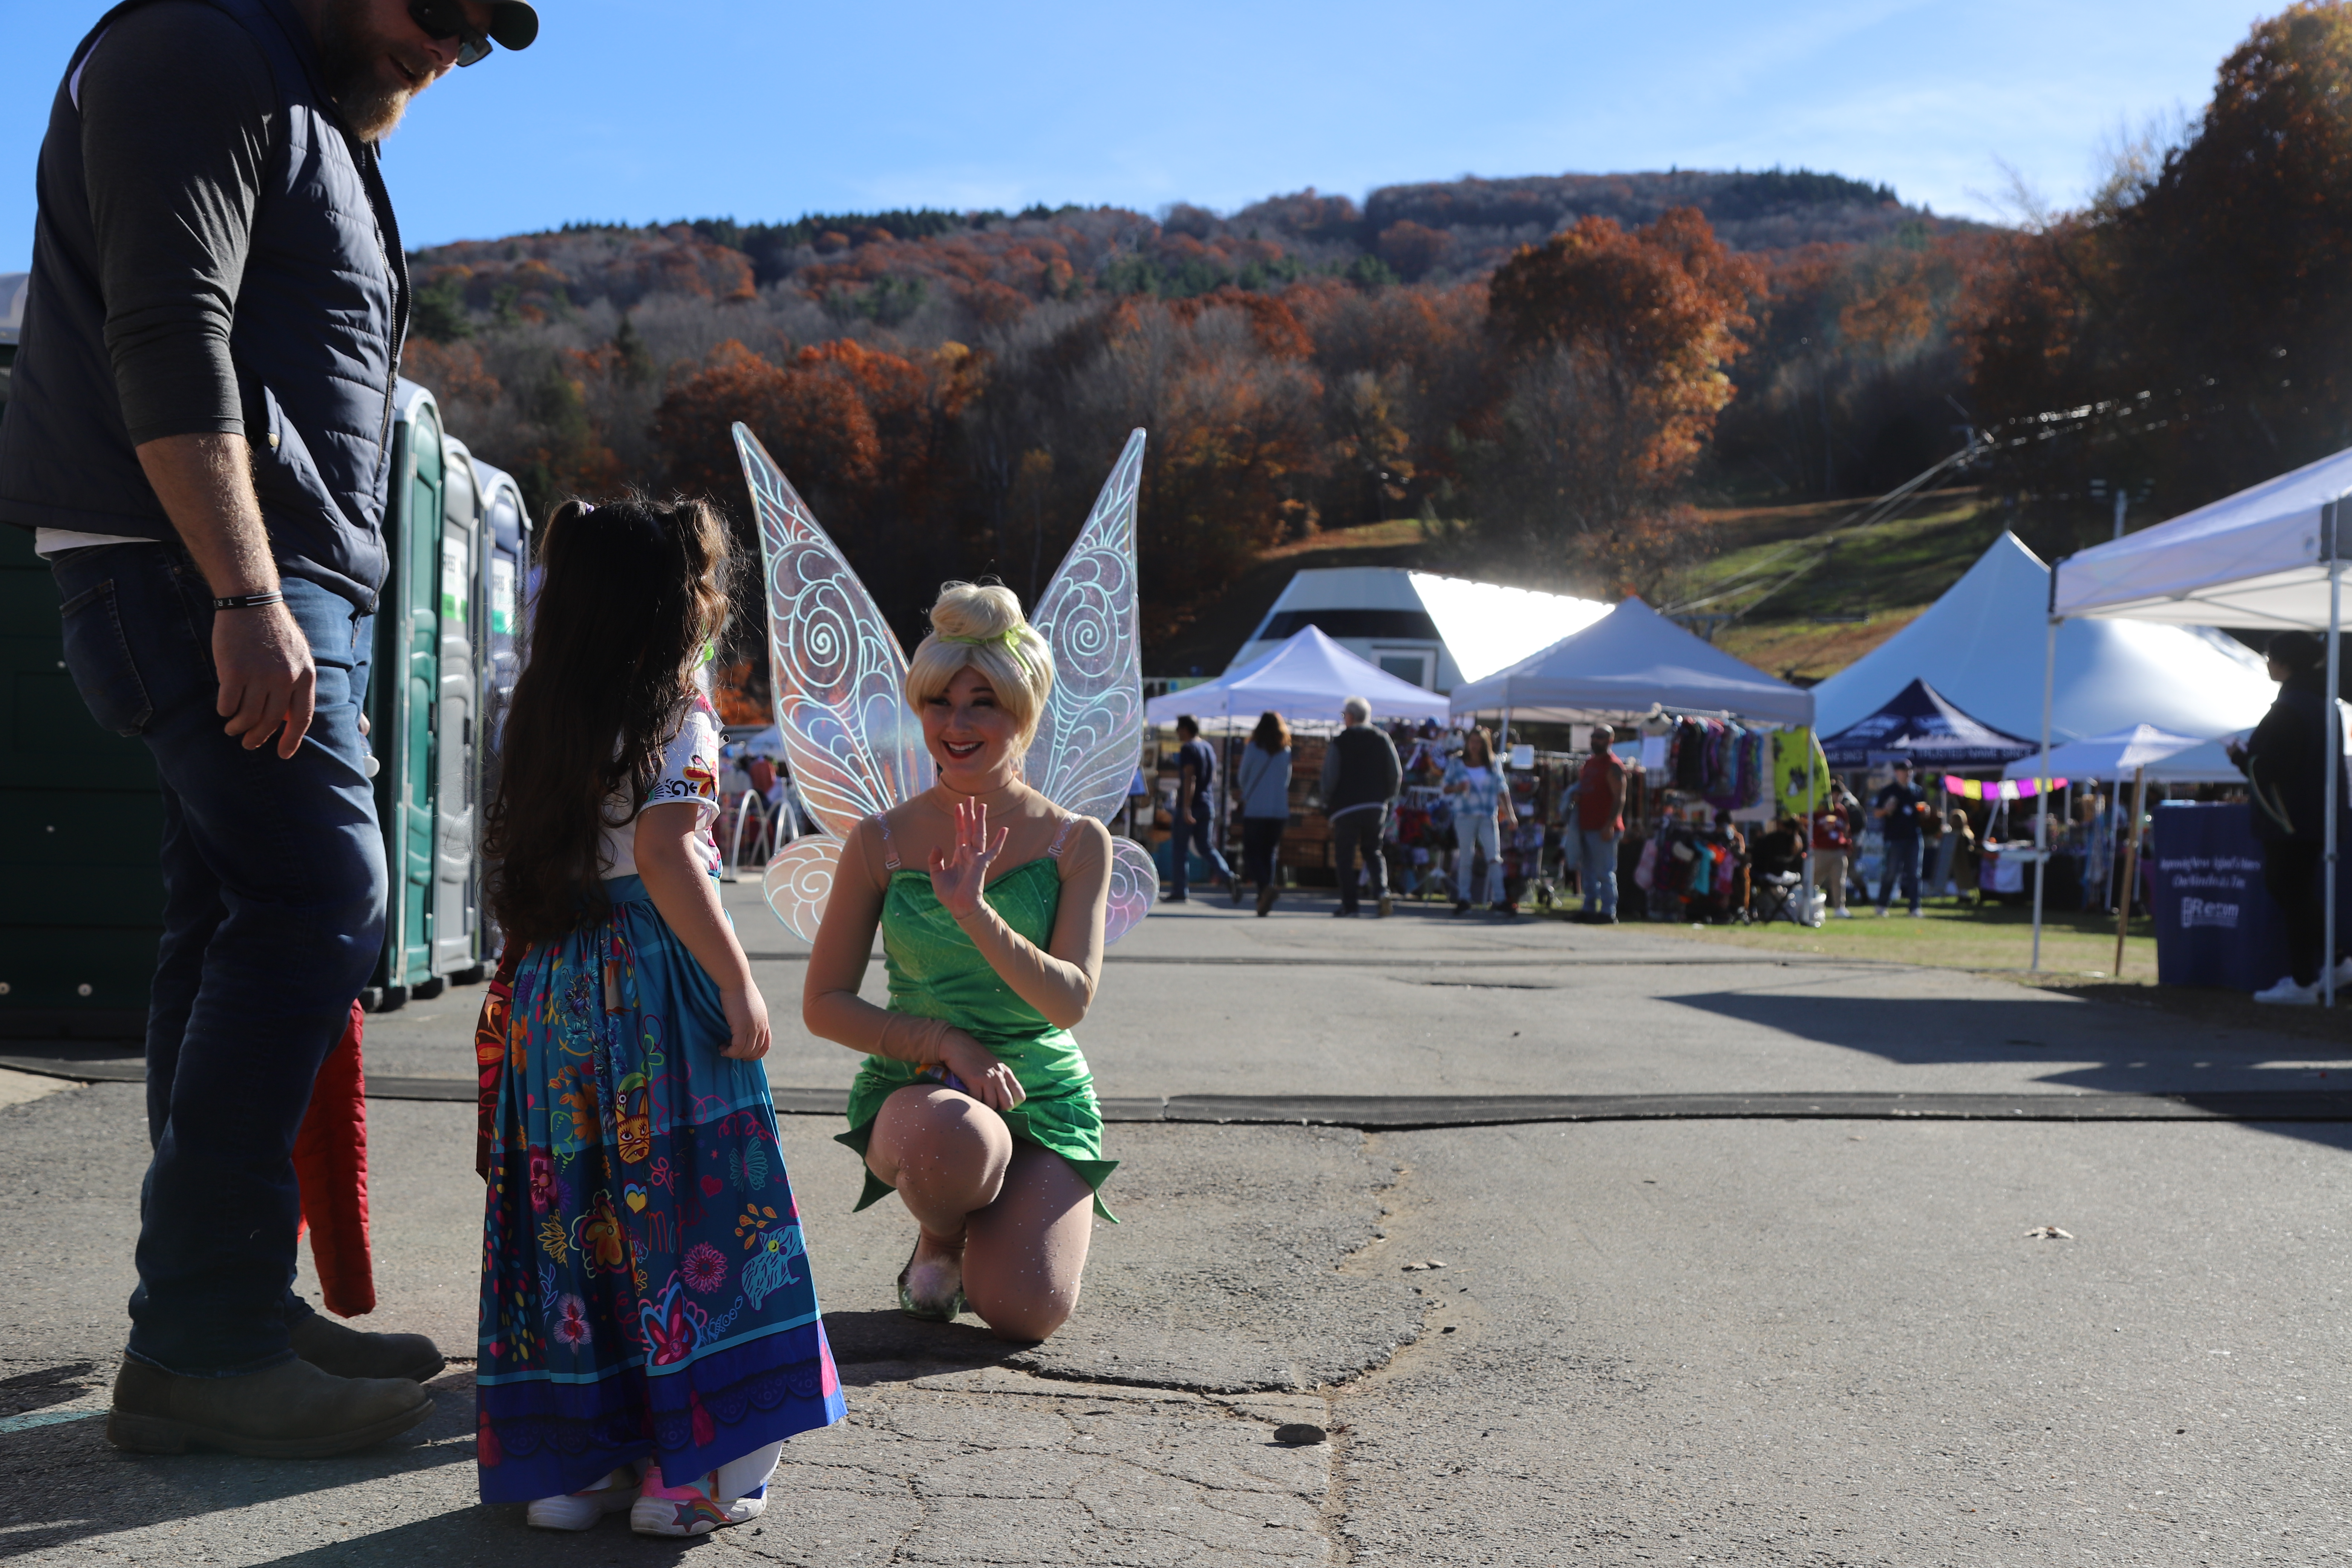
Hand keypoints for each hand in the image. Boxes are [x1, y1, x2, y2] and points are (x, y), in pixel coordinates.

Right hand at [214, 599, 314, 756]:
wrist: (252, 603)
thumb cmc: (274, 631)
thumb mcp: (298, 656)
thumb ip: (297, 683)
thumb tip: (291, 716)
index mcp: (305, 675)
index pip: (303, 717)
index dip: (292, 739)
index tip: (283, 754)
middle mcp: (285, 678)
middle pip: (272, 721)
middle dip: (259, 737)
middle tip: (249, 744)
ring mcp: (259, 675)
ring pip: (249, 716)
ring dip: (239, 727)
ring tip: (233, 729)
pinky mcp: (234, 671)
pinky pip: (229, 703)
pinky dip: (226, 711)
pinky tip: (224, 711)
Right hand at [721, 983, 770, 1060]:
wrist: (736, 981)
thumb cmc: (739, 989)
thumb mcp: (750, 1004)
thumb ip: (750, 1015)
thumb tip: (743, 1021)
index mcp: (764, 1020)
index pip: (766, 1044)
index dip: (757, 1053)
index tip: (745, 1056)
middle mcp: (761, 1025)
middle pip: (756, 1050)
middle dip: (743, 1055)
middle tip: (730, 1052)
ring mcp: (753, 1027)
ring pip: (746, 1050)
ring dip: (734, 1054)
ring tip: (723, 1050)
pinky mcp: (742, 1027)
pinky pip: (737, 1047)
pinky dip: (730, 1051)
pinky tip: (722, 1048)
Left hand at [929, 796, 1008, 918]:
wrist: (959, 907)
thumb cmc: (949, 894)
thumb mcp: (936, 874)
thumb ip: (935, 859)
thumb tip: (937, 845)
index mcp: (959, 855)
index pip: (959, 833)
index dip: (959, 820)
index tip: (958, 806)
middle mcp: (969, 853)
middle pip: (969, 829)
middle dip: (969, 814)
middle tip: (969, 798)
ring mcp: (976, 858)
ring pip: (979, 834)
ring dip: (980, 820)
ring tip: (982, 805)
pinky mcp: (982, 864)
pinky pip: (992, 850)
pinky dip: (999, 840)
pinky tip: (1004, 829)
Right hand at [938, 1026, 1024, 1111]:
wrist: (957, 1045)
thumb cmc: (974, 1056)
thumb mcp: (994, 1065)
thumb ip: (1001, 1078)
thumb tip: (1002, 1098)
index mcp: (1006, 1073)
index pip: (1020, 1096)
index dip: (1012, 1104)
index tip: (1001, 1104)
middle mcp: (999, 1076)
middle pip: (1008, 1104)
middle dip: (999, 1109)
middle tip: (989, 1106)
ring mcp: (987, 1078)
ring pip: (992, 1105)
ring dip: (984, 1107)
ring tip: (978, 1102)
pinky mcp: (974, 1080)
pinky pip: (977, 1100)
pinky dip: (973, 1102)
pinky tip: (969, 1098)